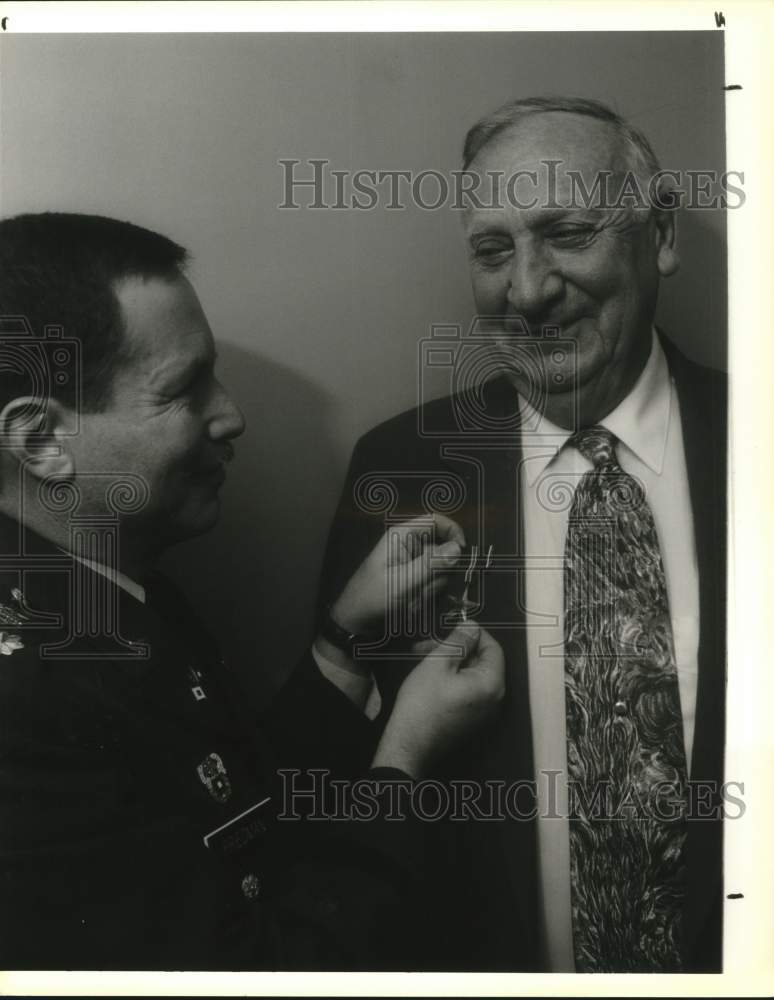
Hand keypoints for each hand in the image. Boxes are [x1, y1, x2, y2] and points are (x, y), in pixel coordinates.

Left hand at [330, 513, 464, 636]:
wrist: (355, 623)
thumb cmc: (372, 598)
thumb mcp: (402, 582)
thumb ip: (430, 564)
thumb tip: (457, 548)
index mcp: (402, 536)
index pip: (436, 521)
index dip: (453, 533)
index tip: (461, 554)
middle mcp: (410, 546)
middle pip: (443, 550)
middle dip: (437, 573)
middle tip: (421, 589)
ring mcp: (414, 564)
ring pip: (441, 571)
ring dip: (430, 588)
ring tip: (410, 599)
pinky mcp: (416, 580)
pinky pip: (434, 585)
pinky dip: (427, 595)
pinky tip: (411, 604)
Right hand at [371, 622, 504, 778]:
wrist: (408, 745)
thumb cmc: (422, 705)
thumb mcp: (438, 663)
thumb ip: (458, 641)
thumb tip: (471, 626)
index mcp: (492, 684)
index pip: (493, 648)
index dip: (474, 634)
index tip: (454, 627)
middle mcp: (494, 700)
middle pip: (481, 661)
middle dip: (456, 648)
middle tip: (429, 643)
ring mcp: (483, 712)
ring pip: (471, 674)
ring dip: (449, 661)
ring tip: (422, 655)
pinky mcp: (470, 718)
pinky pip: (466, 690)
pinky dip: (451, 677)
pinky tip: (428, 673)